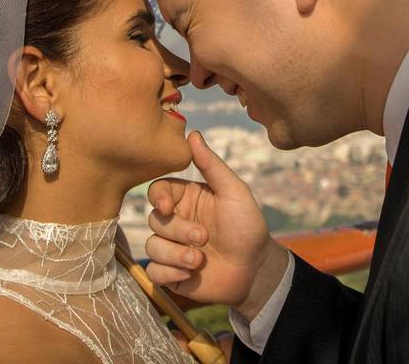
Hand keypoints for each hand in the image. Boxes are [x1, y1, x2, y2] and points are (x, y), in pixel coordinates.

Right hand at [145, 131, 289, 318]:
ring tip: (199, 261)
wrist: (256, 269)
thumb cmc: (247, 226)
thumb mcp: (234, 191)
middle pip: (154, 220)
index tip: (167, 207)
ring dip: (175, 255)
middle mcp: (176, 221)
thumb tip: (192, 134)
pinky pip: (154, 272)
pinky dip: (170, 272)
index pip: (157, 190)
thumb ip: (211, 165)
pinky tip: (191, 274)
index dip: (157, 198)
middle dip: (178, 231)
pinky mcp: (171, 273)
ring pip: (152, 246)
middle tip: (204, 238)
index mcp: (187, 198)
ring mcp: (172, 247)